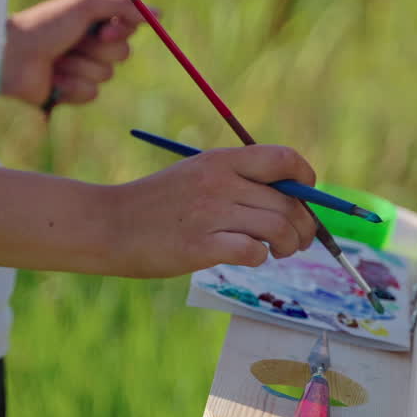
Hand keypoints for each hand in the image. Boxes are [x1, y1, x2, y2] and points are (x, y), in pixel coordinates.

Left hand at [0, 0, 144, 107]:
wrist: (12, 57)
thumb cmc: (44, 26)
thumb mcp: (84, 6)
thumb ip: (122, 6)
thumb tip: (159, 13)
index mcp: (90, 21)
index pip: (127, 27)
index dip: (122, 29)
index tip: (108, 29)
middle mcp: (87, 44)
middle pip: (122, 53)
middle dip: (99, 49)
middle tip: (77, 42)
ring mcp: (79, 69)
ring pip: (106, 74)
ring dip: (81, 66)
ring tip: (57, 60)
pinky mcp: (70, 92)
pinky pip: (91, 93)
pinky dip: (72, 85)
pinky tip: (53, 80)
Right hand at [104, 145, 318, 278]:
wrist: (109, 224)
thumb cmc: (158, 205)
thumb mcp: (197, 174)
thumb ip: (238, 179)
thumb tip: (292, 197)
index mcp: (221, 160)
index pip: (284, 159)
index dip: (306, 179)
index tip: (306, 197)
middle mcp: (220, 182)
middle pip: (289, 201)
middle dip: (304, 226)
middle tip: (298, 240)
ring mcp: (210, 214)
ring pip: (278, 228)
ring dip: (289, 245)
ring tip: (278, 251)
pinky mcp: (201, 246)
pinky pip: (253, 252)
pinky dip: (260, 258)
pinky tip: (249, 257)